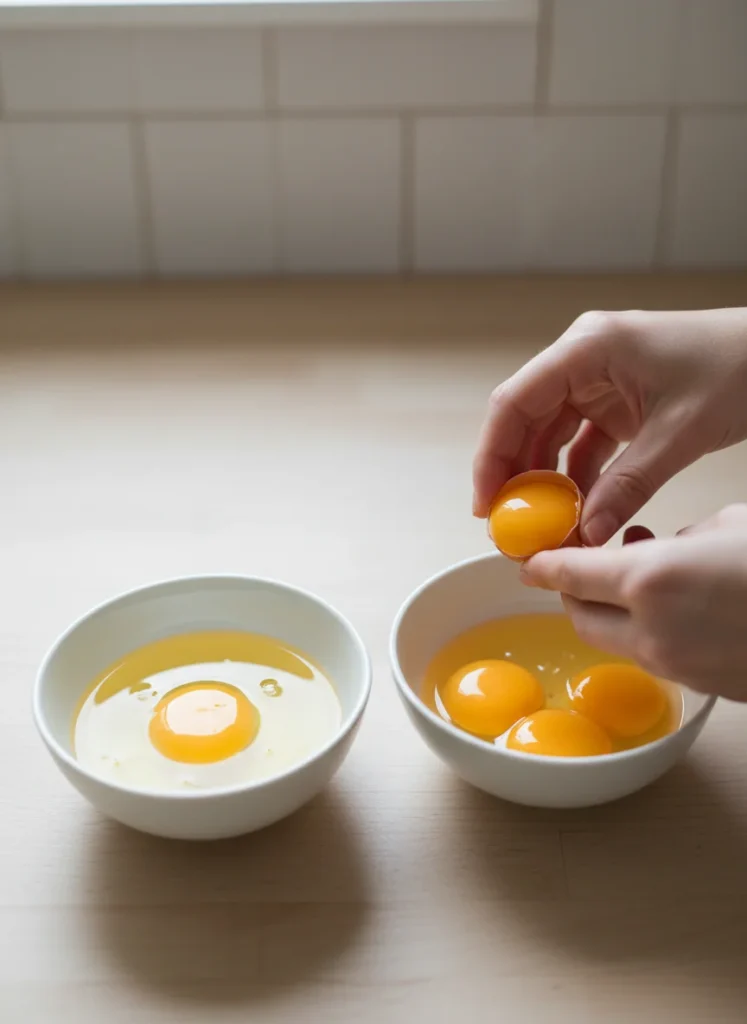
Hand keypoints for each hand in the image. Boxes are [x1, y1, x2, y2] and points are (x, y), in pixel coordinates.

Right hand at [473, 308, 746, 544]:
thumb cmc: (737, 368)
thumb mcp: (679, 433)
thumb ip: (628, 485)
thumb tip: (587, 535)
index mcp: (588, 348)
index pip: (515, 402)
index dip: (493, 455)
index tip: (487, 503)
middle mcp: (583, 359)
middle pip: (525, 419)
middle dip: (513, 473)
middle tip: (509, 524)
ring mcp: (598, 379)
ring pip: (550, 433)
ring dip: (545, 479)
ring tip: (540, 524)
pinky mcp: (616, 400)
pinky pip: (581, 442)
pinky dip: (577, 476)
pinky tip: (575, 510)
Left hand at [521, 505, 746, 701]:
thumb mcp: (731, 526)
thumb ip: (680, 539)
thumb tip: (666, 548)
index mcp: (650, 581)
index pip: (572, 575)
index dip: (543, 566)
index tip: (529, 562)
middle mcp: (652, 633)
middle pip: (583, 619)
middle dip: (573, 593)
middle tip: (582, 567)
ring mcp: (678, 668)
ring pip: (621, 643)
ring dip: (617, 615)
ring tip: (642, 580)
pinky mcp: (706, 689)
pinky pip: (663, 659)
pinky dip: (657, 633)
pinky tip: (684, 610)